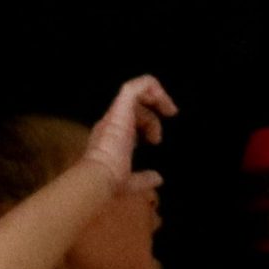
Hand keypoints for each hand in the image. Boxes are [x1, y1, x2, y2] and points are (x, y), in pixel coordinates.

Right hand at [80, 75, 175, 195]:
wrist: (98, 177)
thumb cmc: (109, 181)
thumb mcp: (131, 182)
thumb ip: (144, 179)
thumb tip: (157, 179)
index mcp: (111, 137)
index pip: (130, 121)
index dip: (148, 125)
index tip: (157, 140)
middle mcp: (111, 123)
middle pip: (135, 107)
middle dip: (154, 112)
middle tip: (170, 119)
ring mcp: (114, 115)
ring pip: (135, 92)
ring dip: (156, 96)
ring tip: (170, 109)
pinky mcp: (120, 109)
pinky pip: (135, 87)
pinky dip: (151, 87)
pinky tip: (164, 101)